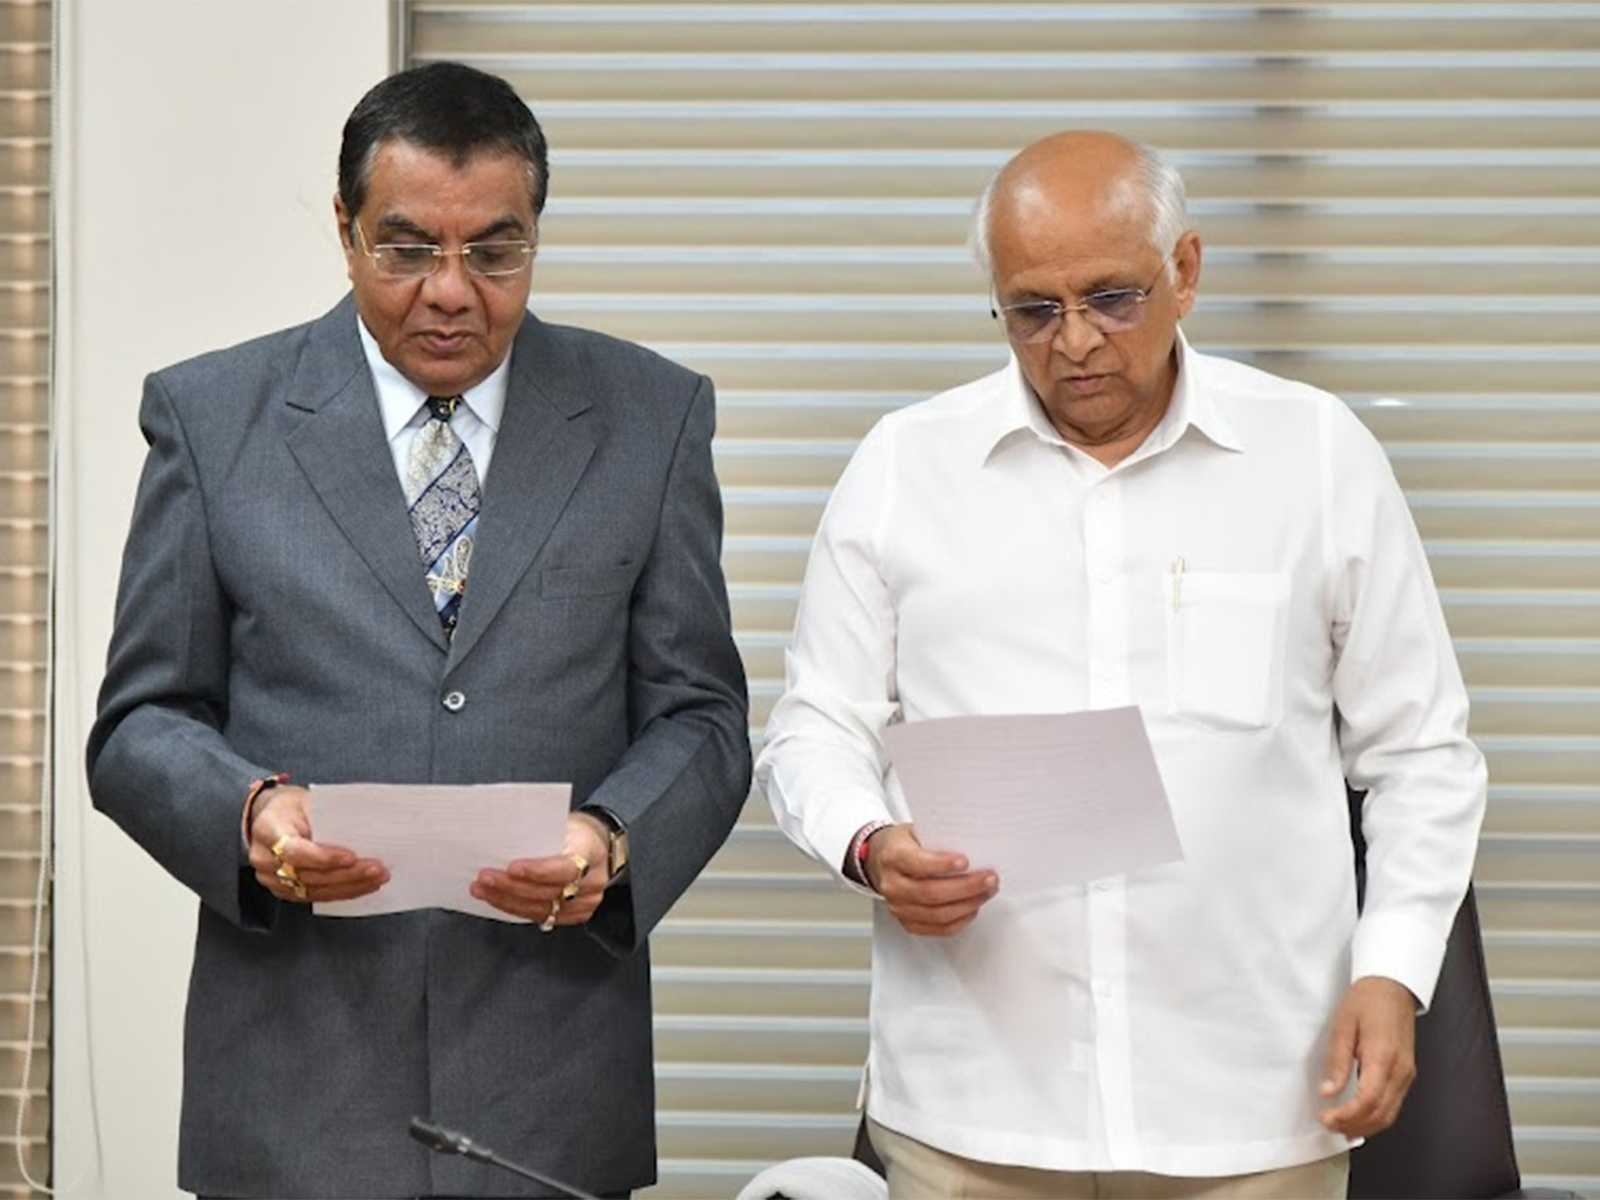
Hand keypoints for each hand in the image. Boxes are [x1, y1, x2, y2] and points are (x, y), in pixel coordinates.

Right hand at [248, 784, 388, 904]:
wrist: (270, 817)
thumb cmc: (293, 806)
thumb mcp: (308, 800)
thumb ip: (329, 815)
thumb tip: (365, 829)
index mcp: (268, 829)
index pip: (294, 851)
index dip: (324, 858)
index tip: (351, 857)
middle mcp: (264, 858)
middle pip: (308, 875)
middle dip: (347, 875)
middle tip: (377, 870)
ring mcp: (271, 878)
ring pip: (313, 890)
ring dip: (349, 886)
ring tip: (377, 879)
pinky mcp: (282, 890)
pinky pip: (314, 897)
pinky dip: (341, 892)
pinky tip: (363, 886)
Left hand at [471, 812, 611, 928]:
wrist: (596, 844)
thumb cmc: (574, 831)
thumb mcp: (562, 823)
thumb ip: (539, 835)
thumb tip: (500, 842)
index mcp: (591, 851)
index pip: (565, 868)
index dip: (538, 871)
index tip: (511, 867)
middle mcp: (594, 881)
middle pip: (549, 892)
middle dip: (512, 887)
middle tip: (486, 878)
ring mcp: (587, 902)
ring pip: (543, 909)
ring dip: (507, 900)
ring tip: (483, 890)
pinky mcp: (577, 915)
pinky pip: (542, 917)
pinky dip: (516, 909)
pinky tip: (498, 899)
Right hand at [866, 824, 997, 936]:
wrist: (882, 860)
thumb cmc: (904, 844)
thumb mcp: (916, 831)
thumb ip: (939, 838)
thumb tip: (975, 847)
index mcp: (892, 857)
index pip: (916, 863)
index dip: (941, 864)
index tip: (965, 861)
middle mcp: (892, 885)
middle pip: (931, 893)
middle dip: (966, 887)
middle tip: (989, 878)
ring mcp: (899, 907)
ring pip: (938, 914)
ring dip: (969, 904)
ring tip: (987, 891)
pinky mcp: (908, 923)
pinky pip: (939, 928)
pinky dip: (961, 920)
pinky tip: (973, 907)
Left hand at [1318, 975, 1417, 1137]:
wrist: (1392, 987)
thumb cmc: (1367, 1001)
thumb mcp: (1342, 1026)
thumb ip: (1336, 1062)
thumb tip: (1328, 1091)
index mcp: (1383, 1057)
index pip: (1367, 1100)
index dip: (1347, 1115)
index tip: (1327, 1117)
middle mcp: (1400, 1070)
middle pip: (1380, 1113)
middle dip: (1354, 1125)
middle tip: (1329, 1125)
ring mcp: (1407, 1073)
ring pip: (1390, 1114)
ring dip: (1366, 1126)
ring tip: (1341, 1127)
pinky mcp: (1407, 1073)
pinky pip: (1395, 1104)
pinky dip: (1377, 1117)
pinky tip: (1361, 1119)